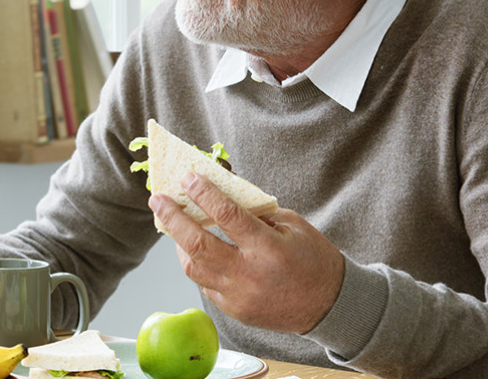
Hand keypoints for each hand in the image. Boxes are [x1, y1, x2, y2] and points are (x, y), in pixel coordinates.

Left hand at [149, 173, 343, 333]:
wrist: (330, 305)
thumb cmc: (312, 259)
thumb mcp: (292, 226)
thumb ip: (256, 212)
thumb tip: (219, 192)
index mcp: (269, 249)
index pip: (228, 216)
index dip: (204, 194)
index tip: (187, 177)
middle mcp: (250, 274)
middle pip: (198, 245)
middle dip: (173, 219)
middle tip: (158, 199)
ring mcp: (239, 296)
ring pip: (193, 268)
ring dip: (178, 243)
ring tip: (172, 223)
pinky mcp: (234, 311)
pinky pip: (205, 284)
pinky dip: (197, 265)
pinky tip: (194, 249)